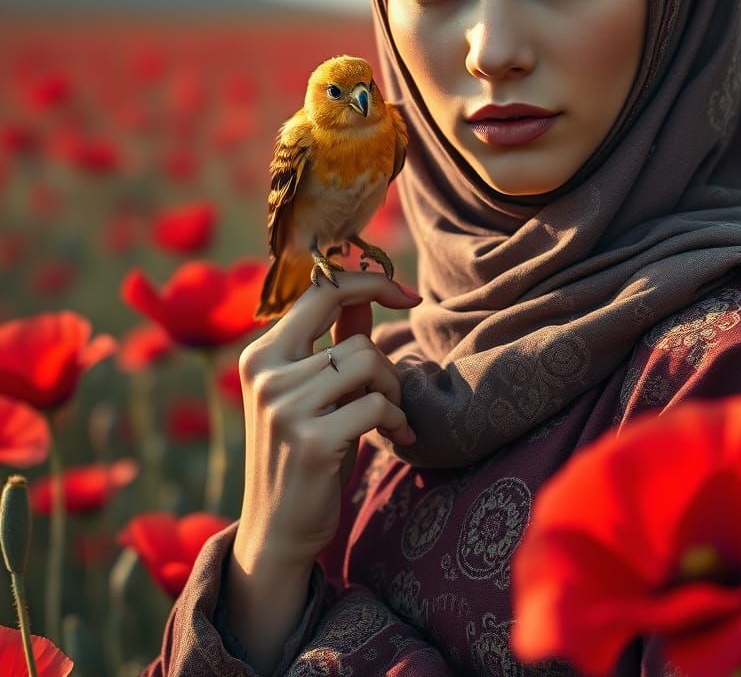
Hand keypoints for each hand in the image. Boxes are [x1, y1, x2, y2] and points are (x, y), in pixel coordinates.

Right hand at [234, 271, 421, 571]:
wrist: (278, 530)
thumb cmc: (305, 453)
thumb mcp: (318, 392)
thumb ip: (337, 341)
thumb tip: (365, 294)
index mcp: (261, 355)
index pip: (321, 290)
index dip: (370, 281)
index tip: (407, 292)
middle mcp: (265, 374)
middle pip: (355, 334)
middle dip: (387, 362)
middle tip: (392, 391)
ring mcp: (284, 407)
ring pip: (369, 363)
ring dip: (392, 392)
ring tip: (389, 418)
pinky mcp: (310, 440)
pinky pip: (376, 405)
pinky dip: (396, 419)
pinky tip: (396, 437)